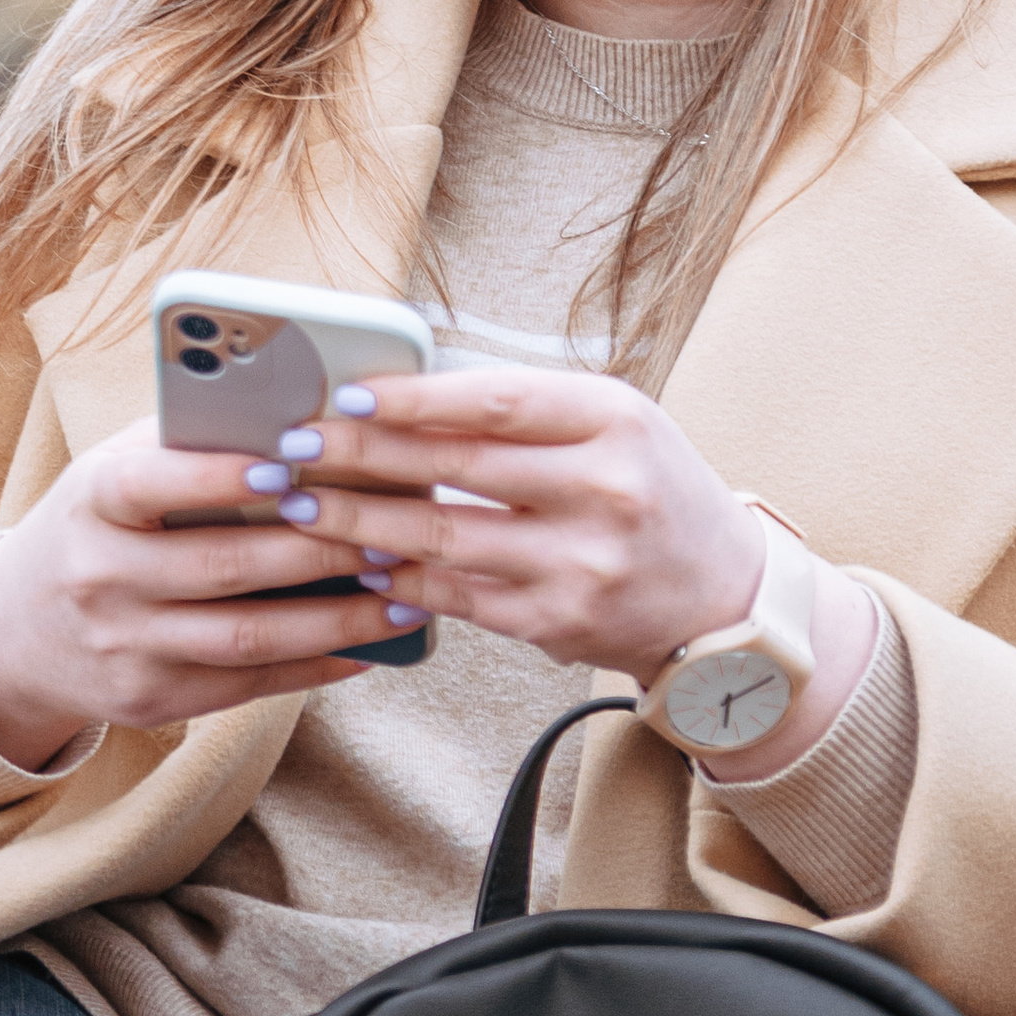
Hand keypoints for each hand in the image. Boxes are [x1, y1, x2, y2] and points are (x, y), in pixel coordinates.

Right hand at [0, 419, 423, 766]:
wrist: (15, 633)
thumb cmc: (96, 527)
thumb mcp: (112, 474)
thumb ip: (187, 443)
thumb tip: (300, 413)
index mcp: (90, 504)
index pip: (148, 484)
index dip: (218, 476)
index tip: (292, 464)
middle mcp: (100, 579)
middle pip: (221, 566)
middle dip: (317, 550)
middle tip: (393, 531)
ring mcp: (124, 647)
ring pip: (246, 636)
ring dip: (337, 618)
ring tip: (403, 595)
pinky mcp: (152, 700)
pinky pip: (248, 683)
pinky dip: (317, 664)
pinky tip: (370, 645)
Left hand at [278, 365, 878, 775]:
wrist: (722, 596)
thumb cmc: (652, 490)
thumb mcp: (613, 425)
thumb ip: (523, 409)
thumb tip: (401, 394)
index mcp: (615, 420)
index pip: (494, 400)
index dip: (411, 398)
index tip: (344, 394)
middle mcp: (604, 490)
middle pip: (456, 466)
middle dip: (361, 456)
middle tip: (294, 449)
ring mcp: (581, 563)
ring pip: (443, 537)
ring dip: (361, 523)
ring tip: (304, 507)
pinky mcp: (557, 622)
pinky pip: (457, 596)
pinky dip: (401, 579)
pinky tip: (358, 564)